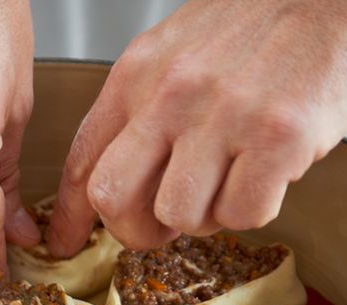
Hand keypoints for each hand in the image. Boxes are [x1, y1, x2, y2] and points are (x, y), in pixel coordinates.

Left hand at [47, 0, 346, 256]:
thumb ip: (145, 107)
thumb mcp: (180, 50)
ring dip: (206, 218)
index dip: (69, 214)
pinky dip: (256, 209)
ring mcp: (224, 115)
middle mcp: (172, 94)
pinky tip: (270, 175)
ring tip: (233, 183)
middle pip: (113, 199)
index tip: (67, 241)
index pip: (83, 159)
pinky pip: (243, 215)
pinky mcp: (279, 136)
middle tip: (166, 225)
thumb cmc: (266, 21)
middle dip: (136, 229)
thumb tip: (123, 170)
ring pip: (179, 216)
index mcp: (140, 74)